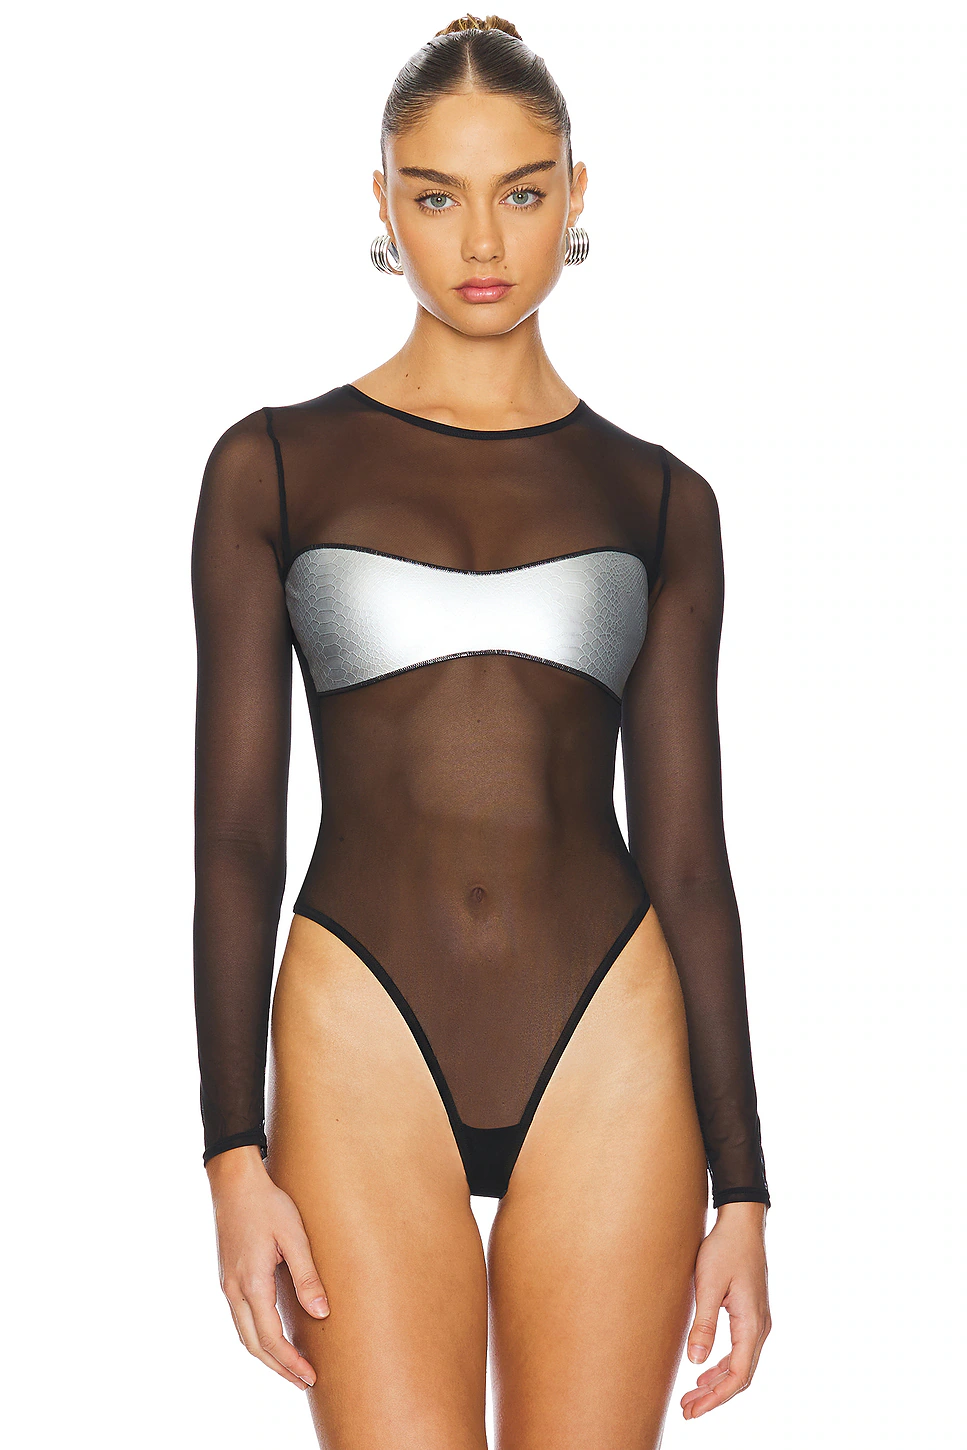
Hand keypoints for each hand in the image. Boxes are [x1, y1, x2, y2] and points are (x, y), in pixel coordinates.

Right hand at [206, 1145, 329, 1388]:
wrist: (234, 1182)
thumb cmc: (267, 1204)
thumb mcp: (294, 1236)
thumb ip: (307, 1276)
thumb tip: (322, 1314)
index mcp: (252, 1283)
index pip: (271, 1338)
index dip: (291, 1362)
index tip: (311, 1377)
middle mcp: (234, 1290)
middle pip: (254, 1345)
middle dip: (279, 1368)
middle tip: (304, 1382)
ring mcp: (228, 1285)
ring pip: (244, 1335)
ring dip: (267, 1355)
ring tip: (291, 1367)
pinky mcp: (228, 1277)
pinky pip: (241, 1319)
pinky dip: (257, 1337)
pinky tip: (273, 1336)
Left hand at [681, 1201, 770, 1419]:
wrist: (741, 1222)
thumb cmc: (724, 1249)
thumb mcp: (709, 1285)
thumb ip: (703, 1323)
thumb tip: (694, 1362)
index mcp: (751, 1324)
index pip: (736, 1375)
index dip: (715, 1398)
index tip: (692, 1410)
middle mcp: (759, 1327)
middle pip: (739, 1375)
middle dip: (713, 1395)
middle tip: (686, 1409)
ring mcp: (757, 1321)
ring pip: (739, 1364)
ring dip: (716, 1382)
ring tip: (691, 1395)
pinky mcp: (750, 1313)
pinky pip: (739, 1349)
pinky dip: (721, 1365)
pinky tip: (704, 1369)